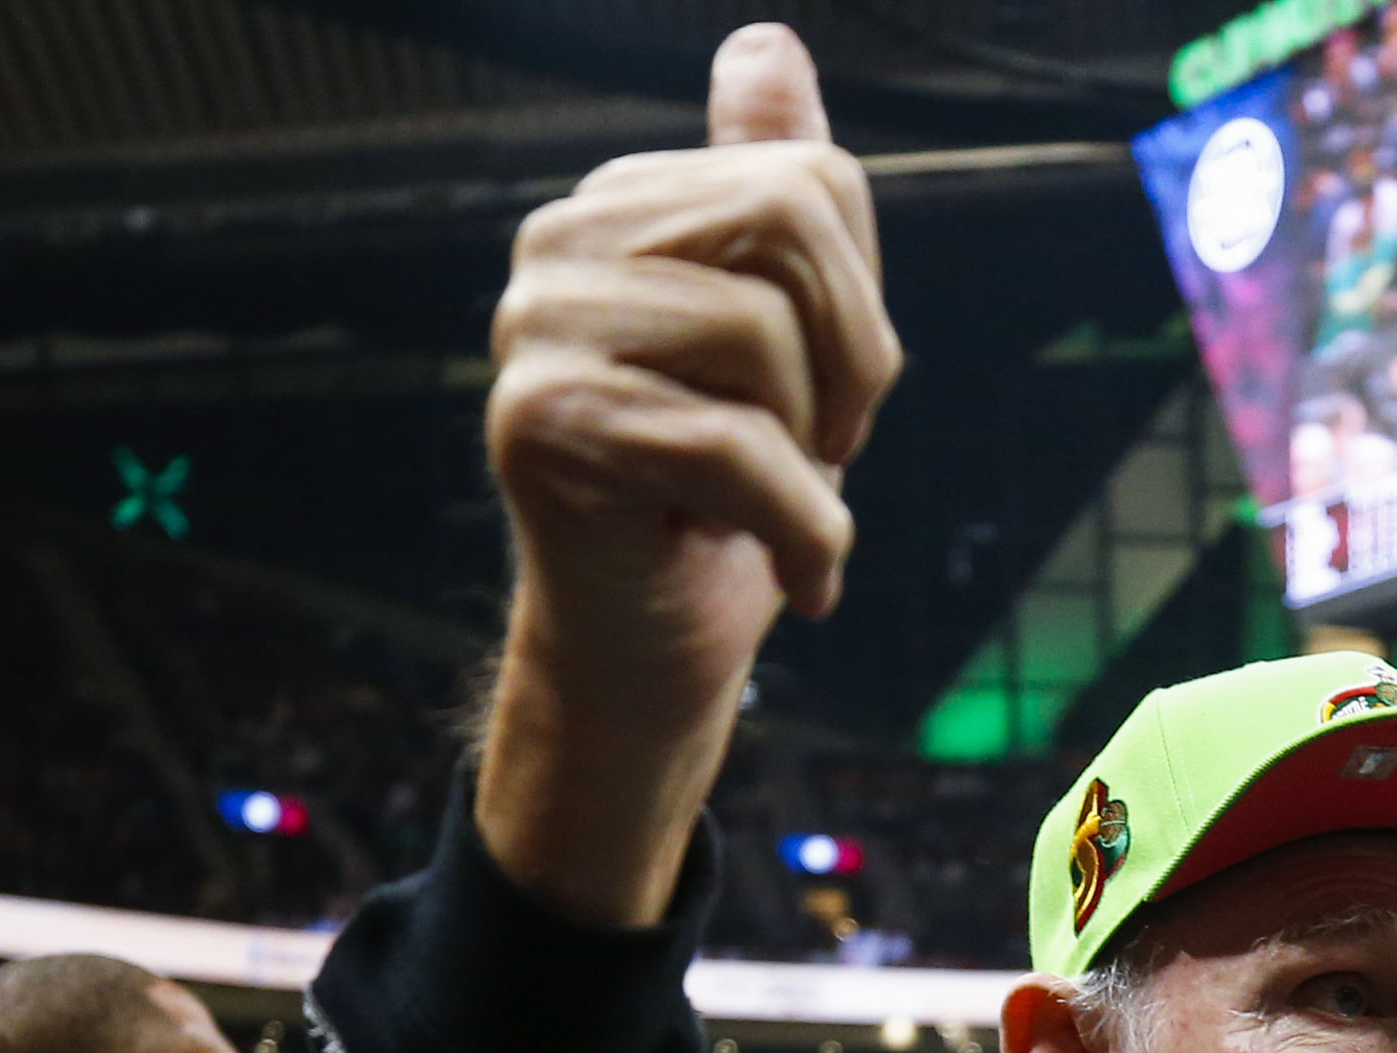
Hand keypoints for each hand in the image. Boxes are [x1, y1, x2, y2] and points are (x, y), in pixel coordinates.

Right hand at [476, 22, 902, 925]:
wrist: (658, 649)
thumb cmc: (732, 500)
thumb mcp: (795, 338)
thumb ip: (779, 189)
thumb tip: (765, 43)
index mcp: (623, 204)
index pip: (809, 178)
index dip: (863, 306)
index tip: (830, 398)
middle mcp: (559, 241)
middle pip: (790, 225)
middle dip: (851, 365)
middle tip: (819, 454)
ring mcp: (532, 326)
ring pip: (762, 337)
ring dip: (814, 458)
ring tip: (776, 509)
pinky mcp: (539, 422)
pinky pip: (733, 448)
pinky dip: (804, 534)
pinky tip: (797, 578)